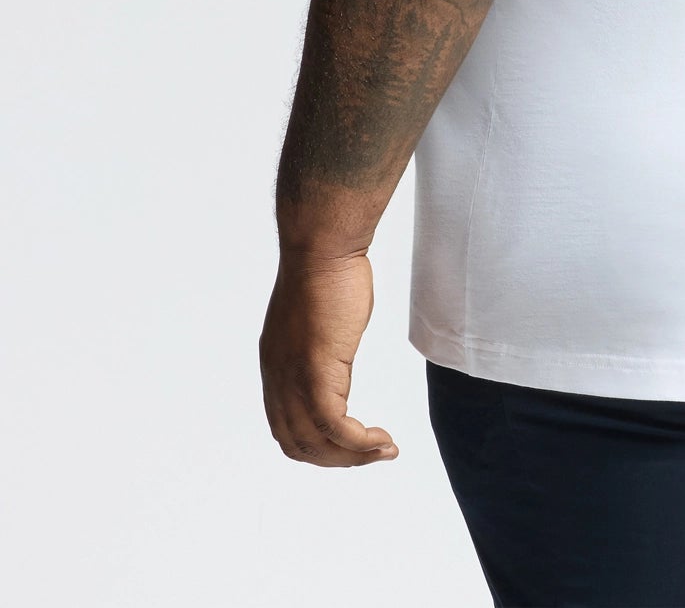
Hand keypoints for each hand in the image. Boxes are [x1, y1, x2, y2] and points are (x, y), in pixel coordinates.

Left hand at [259, 250, 398, 466]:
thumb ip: (319, 345)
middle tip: (371, 455)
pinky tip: (382, 440)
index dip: (317, 445)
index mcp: (276, 368)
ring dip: (352, 458)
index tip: (350, 443)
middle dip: (337, 459)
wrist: (322, 248)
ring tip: (384, 451)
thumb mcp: (318, 318)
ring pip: (316, 444)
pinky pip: (336, 428)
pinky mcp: (315, 373)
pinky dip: (360, 444)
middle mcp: (278, 380)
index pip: (286, 427)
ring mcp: (293, 379)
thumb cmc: (326, 270)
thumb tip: (332, 355)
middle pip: (298, 444)